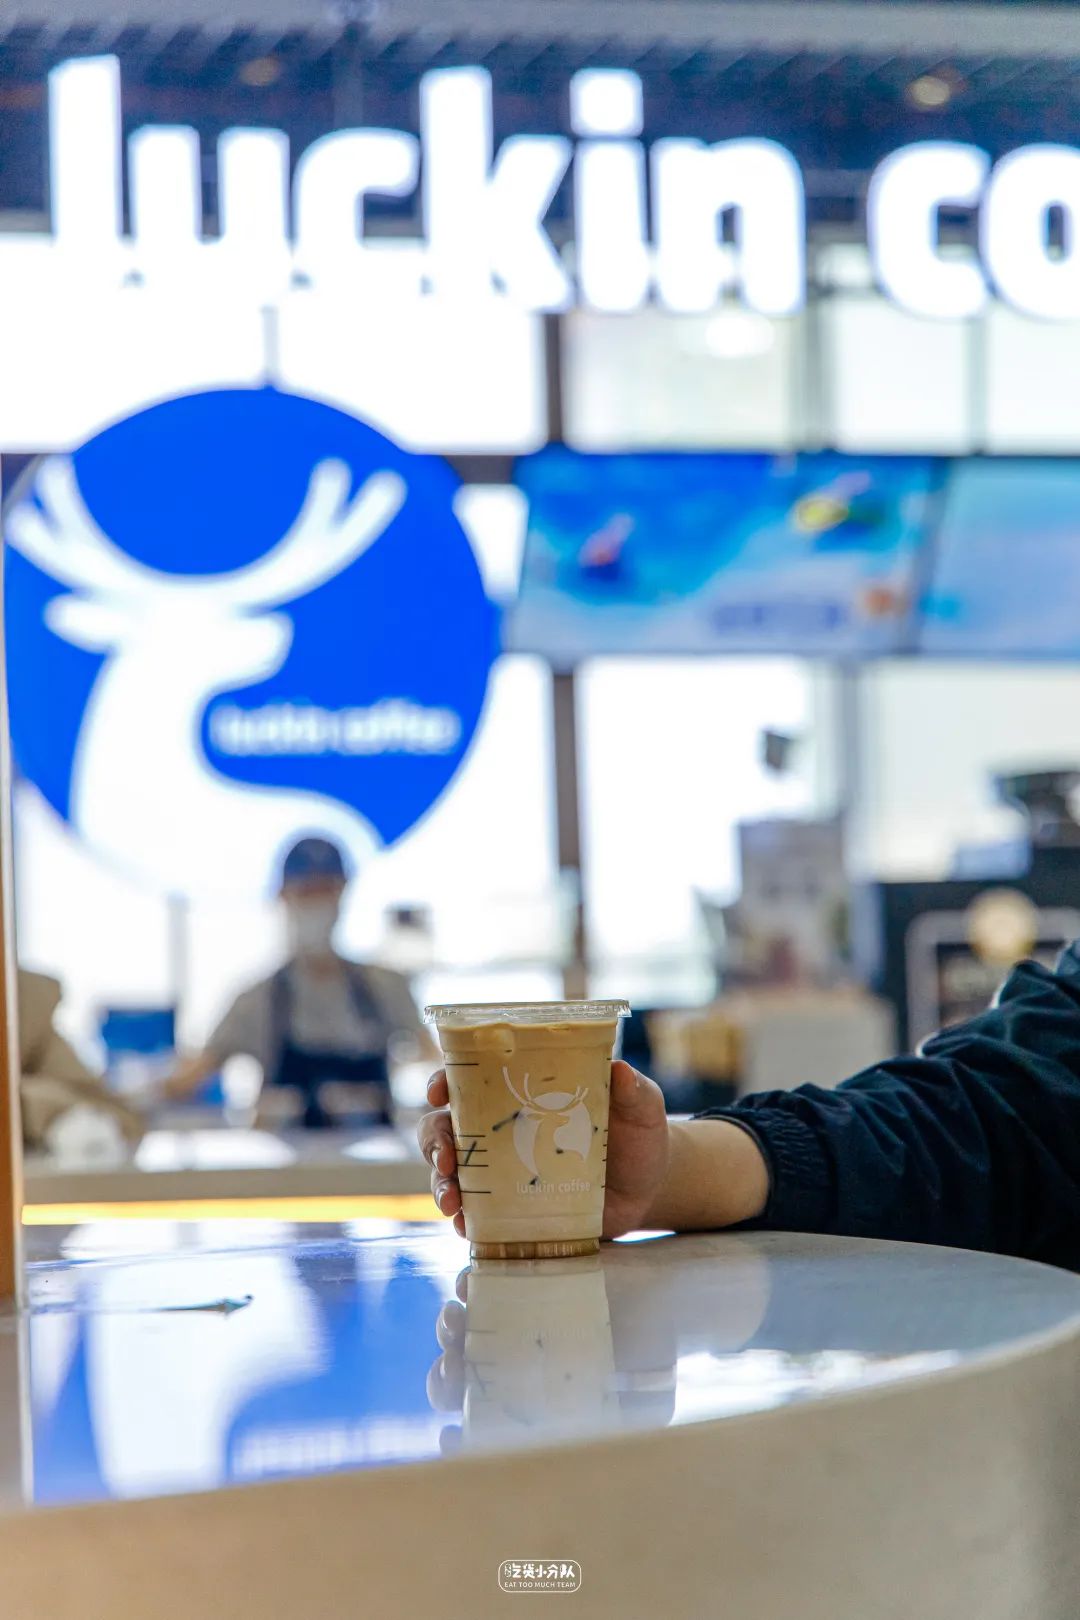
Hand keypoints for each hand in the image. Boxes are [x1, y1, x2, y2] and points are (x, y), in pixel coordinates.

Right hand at [417, 1061, 670, 1240]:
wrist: (650, 1187)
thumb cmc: (638, 1135)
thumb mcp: (641, 1106)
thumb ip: (633, 1090)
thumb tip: (621, 1070)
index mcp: (522, 1095)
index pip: (470, 1082)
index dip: (445, 1083)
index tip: (440, 1092)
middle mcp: (503, 1131)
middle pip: (447, 1129)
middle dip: (436, 1141)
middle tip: (447, 1156)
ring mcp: (504, 1173)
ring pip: (453, 1173)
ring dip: (441, 1184)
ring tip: (451, 1200)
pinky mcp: (513, 1210)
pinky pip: (476, 1215)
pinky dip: (464, 1219)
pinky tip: (465, 1225)